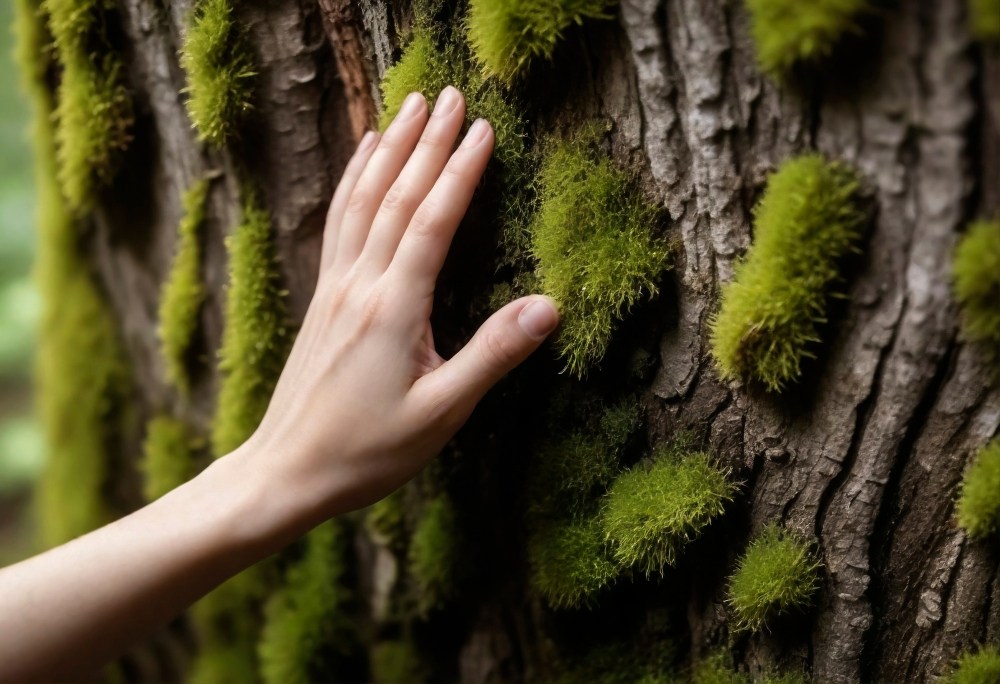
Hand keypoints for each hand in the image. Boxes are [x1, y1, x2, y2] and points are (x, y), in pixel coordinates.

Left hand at [241, 86, 558, 524]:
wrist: (286, 471)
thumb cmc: (366, 451)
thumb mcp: (442, 413)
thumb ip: (493, 356)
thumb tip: (549, 306)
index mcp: (394, 309)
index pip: (432, 222)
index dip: (460, 172)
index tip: (484, 129)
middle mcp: (360, 286)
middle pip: (395, 197)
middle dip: (426, 142)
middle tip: (450, 94)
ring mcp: (335, 288)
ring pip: (361, 201)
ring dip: (387, 150)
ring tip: (406, 107)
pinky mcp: (323, 298)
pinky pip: (337, 222)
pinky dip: (352, 182)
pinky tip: (360, 160)